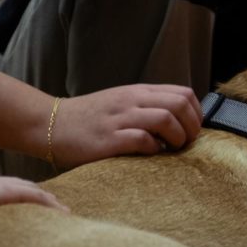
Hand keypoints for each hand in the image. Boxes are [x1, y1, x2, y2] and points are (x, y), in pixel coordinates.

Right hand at [0, 169, 67, 246]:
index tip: (20, 217)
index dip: (10, 205)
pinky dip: (50, 203)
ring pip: (33, 194)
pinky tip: (64, 211)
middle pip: (21, 192)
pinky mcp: (5, 191)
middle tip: (50, 215)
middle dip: (35, 203)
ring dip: (49, 204)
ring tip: (64, 214)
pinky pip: (36, 196)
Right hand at [50, 84, 201, 168]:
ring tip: (172, 149)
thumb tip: (180, 120)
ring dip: (177, 137)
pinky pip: (142, 140)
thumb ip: (147, 106)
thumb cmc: (90, 118)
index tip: (192, 130)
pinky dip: (153, 149)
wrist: (49, 123)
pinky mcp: (108, 139)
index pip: (183, 93)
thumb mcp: (122, 102)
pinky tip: (149, 154)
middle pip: (180, 104)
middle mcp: (131, 101)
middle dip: (192, 127)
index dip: (196, 113)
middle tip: (186, 143)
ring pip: (165, 119)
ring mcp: (120, 118)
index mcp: (138, 92)